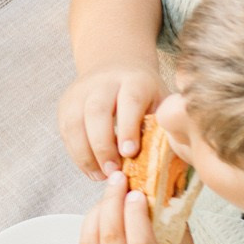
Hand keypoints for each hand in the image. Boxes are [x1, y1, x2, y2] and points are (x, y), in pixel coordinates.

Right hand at [58, 64, 165, 178]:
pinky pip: (66, 130)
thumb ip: (165, 124)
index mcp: (134, 80)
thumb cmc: (146, 95)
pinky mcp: (66, 103)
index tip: (130, 153)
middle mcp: (104, 81)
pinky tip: (90, 169)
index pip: (129, 101)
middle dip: (102, 144)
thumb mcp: (160, 101)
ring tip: (100, 176)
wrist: (117, 67)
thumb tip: (177, 157)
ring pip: (75, 121)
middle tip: (112, 171)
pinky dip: (76, 153)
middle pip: (96, 110)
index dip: (128, 128)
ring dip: (85, 153)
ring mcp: (81, 91)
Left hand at [79, 174, 207, 243]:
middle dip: (111, 203)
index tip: (138, 190)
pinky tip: (101, 215)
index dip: (136, 214)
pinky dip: (90, 230)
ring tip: (108, 193)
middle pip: (110, 238)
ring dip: (96, 213)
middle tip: (118, 179)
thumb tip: (171, 202)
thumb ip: (182, 242)